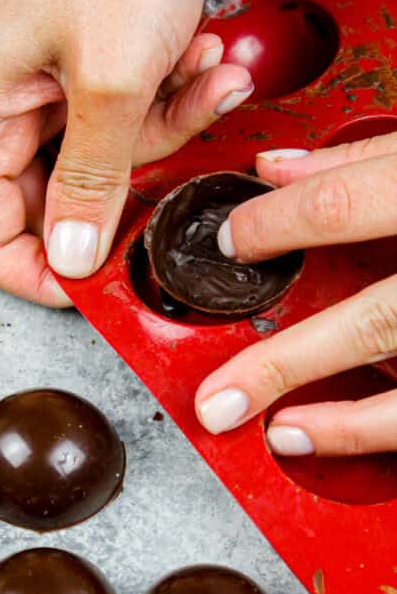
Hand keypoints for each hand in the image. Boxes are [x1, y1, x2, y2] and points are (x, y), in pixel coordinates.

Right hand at [0, 0, 253, 306]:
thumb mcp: (110, 78)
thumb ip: (92, 179)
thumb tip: (73, 256)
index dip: (36, 272)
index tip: (92, 284)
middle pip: (50, 206)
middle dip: (123, 190)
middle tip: (167, 179)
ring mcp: (43, 93)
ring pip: (102, 168)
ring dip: (163, 131)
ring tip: (198, 77)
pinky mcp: (83, 75)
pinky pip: (126, 125)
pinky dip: (170, 102)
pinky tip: (200, 62)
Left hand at [195, 133, 396, 455]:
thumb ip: (363, 159)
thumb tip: (277, 168)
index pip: (345, 203)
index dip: (274, 226)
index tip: (228, 245)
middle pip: (375, 321)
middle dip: (287, 361)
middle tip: (218, 395)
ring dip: (340, 421)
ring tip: (274, 432)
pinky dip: (370, 428)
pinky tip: (319, 434)